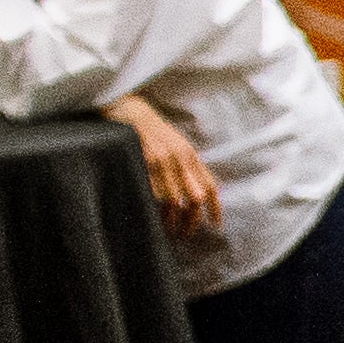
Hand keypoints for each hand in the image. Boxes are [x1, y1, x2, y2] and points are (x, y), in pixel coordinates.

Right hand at [109, 93, 220, 233]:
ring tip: (169, 231)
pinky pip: (152, 194)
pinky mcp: (143, 164)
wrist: (128, 109)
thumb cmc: (151, 130)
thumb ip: (187, 165)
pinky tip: (153, 219)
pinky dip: (154, 210)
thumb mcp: (176, 144)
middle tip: (186, 233)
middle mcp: (180, 159)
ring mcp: (161, 162)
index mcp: (190, 154)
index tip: (215, 224)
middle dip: (192, 220)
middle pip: (195, 198)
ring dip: (172, 220)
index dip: (216, 208)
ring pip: (174, 201)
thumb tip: (197, 192)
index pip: (210, 186)